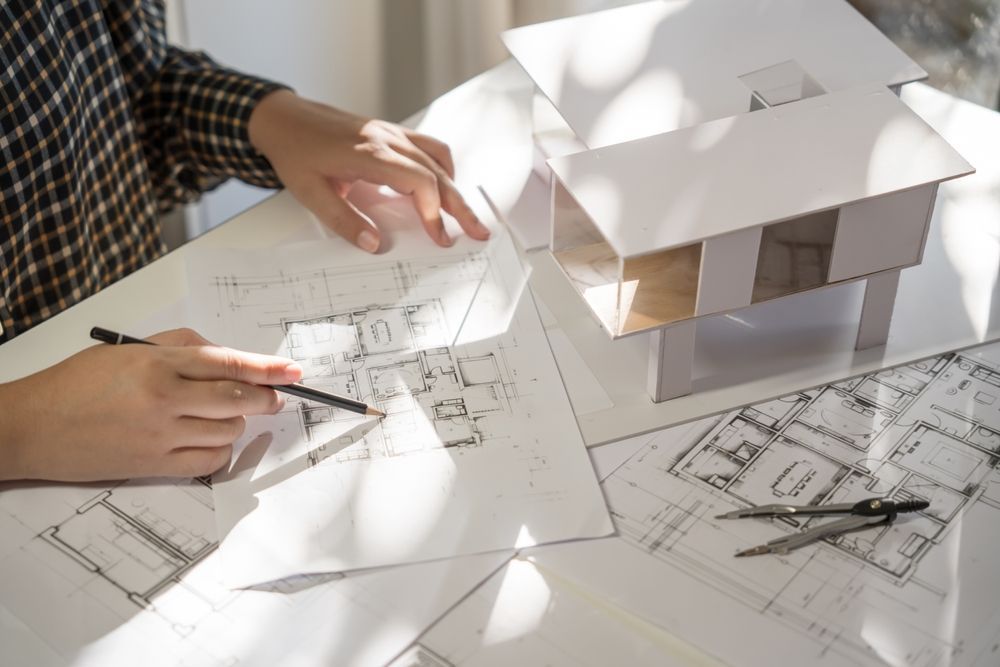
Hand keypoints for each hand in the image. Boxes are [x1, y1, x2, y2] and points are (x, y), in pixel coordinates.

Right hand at [0, 329, 301, 481]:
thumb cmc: (77, 384)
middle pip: (237, 399)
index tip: (292, 371)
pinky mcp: (153, 466)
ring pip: (228, 431)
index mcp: (157, 364)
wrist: (32, 427)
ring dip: (238, 422)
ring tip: (225, 415)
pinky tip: (212, 440)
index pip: (228, 363)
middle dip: (265, 397)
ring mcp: (160, 436)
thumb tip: (226, 357)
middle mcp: (163, 399)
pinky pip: (209, 463)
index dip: (266, 368)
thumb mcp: (128, 350)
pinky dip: (221, 451)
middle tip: (274, 396)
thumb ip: (179, 347)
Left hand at [248, 89, 489, 251]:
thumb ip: (344, 221)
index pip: (420, 181)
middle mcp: (387, 139)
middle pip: (438, 172)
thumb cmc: (295, 152)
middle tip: (478, 232)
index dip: (433, 212)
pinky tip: (442, 187)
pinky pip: (428, 147)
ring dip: (455, 187)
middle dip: (460, 206)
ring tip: (465, 214)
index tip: (439, 236)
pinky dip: (442, 168)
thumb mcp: (311, 194)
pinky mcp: (391, 132)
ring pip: (438, 158)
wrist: (284, 118)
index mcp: (370, 154)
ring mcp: (392, 133)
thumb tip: (374, 245)